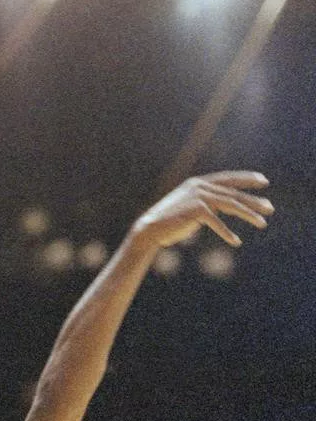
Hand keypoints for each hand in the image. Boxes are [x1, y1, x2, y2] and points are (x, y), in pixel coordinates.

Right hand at [130, 172, 273, 248]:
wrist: (150, 229)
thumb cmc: (169, 222)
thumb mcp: (190, 208)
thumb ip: (207, 204)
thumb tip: (225, 207)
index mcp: (198, 183)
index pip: (228, 179)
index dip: (247, 178)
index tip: (263, 181)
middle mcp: (199, 186)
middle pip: (233, 193)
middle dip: (253, 201)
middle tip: (270, 208)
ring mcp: (198, 197)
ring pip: (231, 205)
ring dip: (248, 215)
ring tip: (262, 223)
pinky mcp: (196, 210)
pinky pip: (217, 222)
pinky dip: (227, 233)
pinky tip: (236, 241)